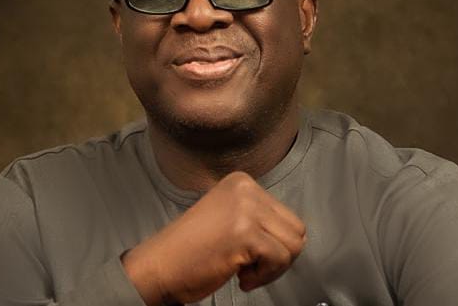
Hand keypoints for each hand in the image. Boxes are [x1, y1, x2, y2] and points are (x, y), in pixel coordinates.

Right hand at [121, 171, 306, 304]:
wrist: (159, 266)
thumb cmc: (192, 250)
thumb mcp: (230, 216)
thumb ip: (259, 215)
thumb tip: (298, 234)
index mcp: (242, 181)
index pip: (287, 215)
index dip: (273, 243)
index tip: (248, 252)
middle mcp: (246, 189)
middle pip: (296, 230)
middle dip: (279, 256)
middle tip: (250, 266)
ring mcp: (246, 209)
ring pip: (293, 245)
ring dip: (272, 268)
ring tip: (244, 270)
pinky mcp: (245, 233)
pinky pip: (280, 259)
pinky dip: (264, 277)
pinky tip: (239, 276)